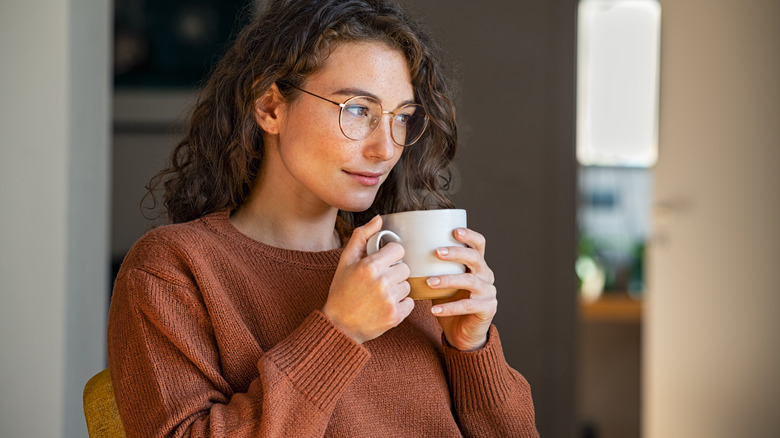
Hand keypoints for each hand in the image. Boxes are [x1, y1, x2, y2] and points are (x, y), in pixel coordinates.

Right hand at [322, 215, 413, 343]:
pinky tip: (385, 306)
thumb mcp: (345, 261)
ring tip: (380, 295)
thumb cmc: (341, 291)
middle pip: (405, 268)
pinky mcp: (395, 316)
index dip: (390, 255)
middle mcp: (382, 282)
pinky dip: (401, 305)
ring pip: (408, 285)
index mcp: (370, 266)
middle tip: (379, 281)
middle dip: (394, 273)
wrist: (339, 325)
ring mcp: (390, 300)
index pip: (398, 250)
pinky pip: (410, 303)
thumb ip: (361, 236)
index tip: (382, 263)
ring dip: (397, 289)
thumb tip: (379, 219)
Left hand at [428, 227, 496, 350]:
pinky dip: (450, 307)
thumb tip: (405, 253)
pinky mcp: (487, 309)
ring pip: (470, 281)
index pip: (479, 244)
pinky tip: (434, 309)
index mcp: (477, 265)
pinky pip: (468, 306)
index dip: (469, 235)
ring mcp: (488, 292)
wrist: (462, 333)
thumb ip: (432, 268)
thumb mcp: (441, 281)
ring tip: (429, 282)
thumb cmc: (449, 302)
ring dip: (448, 280)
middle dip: (456, 253)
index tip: (454, 231)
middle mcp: (486, 276)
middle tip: (436, 252)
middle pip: (476, 258)